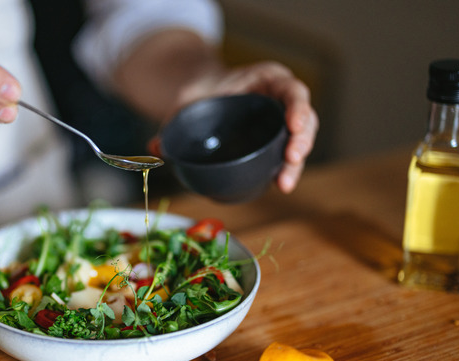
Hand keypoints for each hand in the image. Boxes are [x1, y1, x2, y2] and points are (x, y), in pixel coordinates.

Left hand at [174, 61, 318, 192]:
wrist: (201, 98)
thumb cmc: (201, 95)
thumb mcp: (187, 102)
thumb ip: (172, 122)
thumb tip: (154, 147)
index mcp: (266, 79)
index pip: (292, 89)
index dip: (297, 107)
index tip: (292, 125)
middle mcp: (280, 98)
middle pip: (304, 117)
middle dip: (302, 139)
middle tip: (292, 158)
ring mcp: (281, 121)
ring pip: (301, 139)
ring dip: (296, 162)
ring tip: (284, 182)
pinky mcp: (276, 141)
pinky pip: (287, 154)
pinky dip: (286, 169)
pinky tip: (280, 184)